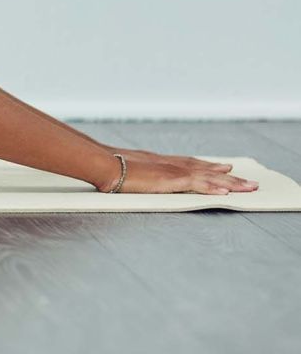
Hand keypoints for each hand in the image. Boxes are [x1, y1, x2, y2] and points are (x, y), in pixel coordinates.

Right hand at [103, 157, 258, 193]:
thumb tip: (128, 179)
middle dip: (227, 175)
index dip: (208, 166)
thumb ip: (134, 174)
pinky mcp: (172, 179)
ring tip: (248, 187)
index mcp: (159, 161)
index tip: (222, 167)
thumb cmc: (108, 168)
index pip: (190, 163)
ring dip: (230, 182)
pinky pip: (199, 184)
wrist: (104, 165)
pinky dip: (213, 187)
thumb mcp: (124, 170)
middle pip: (205, 168)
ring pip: (208, 176)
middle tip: (246, 180)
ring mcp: (172, 170)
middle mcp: (170, 163)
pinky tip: (227, 191)